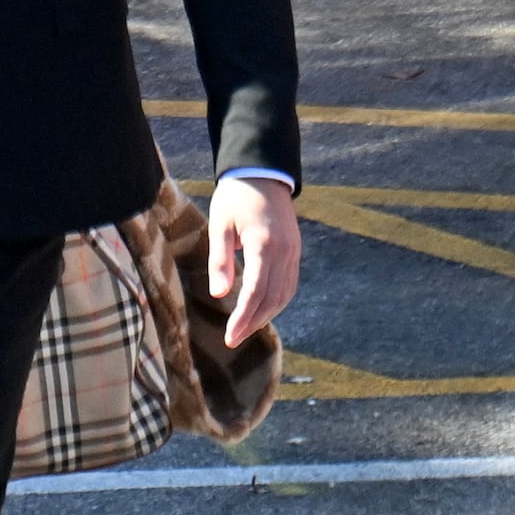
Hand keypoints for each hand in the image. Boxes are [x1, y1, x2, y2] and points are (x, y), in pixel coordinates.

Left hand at [208, 173, 302, 348]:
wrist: (262, 174)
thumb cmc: (234, 198)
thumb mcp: (220, 225)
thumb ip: (220, 260)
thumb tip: (219, 295)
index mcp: (264, 244)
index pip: (255, 292)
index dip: (243, 318)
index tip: (230, 337)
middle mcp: (284, 252)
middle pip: (272, 299)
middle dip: (253, 322)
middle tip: (233, 339)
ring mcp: (293, 252)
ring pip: (284, 295)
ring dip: (266, 315)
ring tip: (245, 329)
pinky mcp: (295, 252)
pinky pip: (289, 284)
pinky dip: (276, 301)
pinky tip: (261, 310)